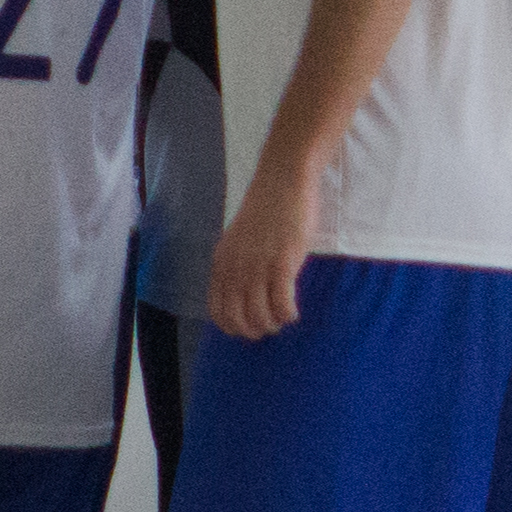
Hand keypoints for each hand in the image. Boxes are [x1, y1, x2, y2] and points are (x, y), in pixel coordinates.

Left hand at [209, 164, 323, 341]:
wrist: (283, 180)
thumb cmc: (266, 209)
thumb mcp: (239, 239)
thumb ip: (237, 264)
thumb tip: (243, 294)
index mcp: (222, 263)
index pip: (218, 311)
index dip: (234, 327)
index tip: (249, 326)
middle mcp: (236, 268)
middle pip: (238, 319)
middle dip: (255, 330)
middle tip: (270, 325)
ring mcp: (258, 266)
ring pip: (260, 316)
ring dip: (273, 324)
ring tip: (283, 318)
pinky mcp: (282, 262)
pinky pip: (281, 304)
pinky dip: (287, 314)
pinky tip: (293, 311)